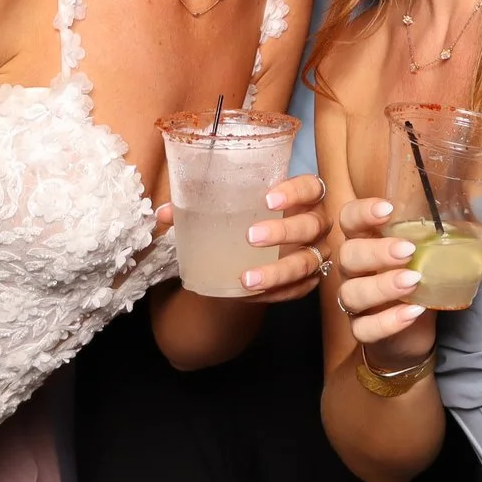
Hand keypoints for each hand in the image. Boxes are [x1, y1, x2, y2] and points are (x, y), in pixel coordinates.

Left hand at [151, 173, 331, 302]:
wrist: (257, 249)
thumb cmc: (247, 217)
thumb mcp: (228, 208)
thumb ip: (198, 208)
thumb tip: (164, 214)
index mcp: (302, 195)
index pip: (310, 187)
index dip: (295, 192)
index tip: (268, 199)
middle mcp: (315, 222)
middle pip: (311, 225)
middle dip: (283, 232)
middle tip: (250, 237)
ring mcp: (316, 252)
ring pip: (308, 262)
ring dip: (278, 271)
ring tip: (247, 280)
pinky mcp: (311, 279)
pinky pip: (300, 289)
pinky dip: (276, 293)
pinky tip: (252, 295)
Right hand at [333, 198, 433, 365]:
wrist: (411, 334)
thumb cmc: (417, 284)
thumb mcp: (436, 260)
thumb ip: (460, 245)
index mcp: (368, 242)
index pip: (350, 219)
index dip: (362, 212)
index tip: (387, 210)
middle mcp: (355, 270)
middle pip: (348, 254)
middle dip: (376, 251)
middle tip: (408, 251)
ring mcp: (355, 301)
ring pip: (352, 292)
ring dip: (381, 286)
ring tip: (414, 281)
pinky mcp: (362, 329)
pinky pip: (364, 328)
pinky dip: (387, 322)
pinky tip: (413, 313)